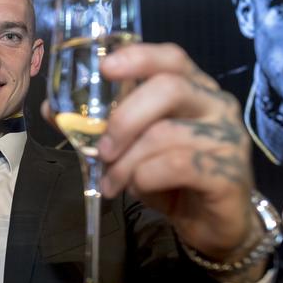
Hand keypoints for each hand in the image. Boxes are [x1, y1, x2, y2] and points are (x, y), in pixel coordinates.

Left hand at [94, 43, 261, 275]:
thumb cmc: (169, 177)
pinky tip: (138, 190)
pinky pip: (177, 165)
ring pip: (166, 133)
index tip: (105, 68)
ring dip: (127, 161)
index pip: (171, 58)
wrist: (211, 224)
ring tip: (111, 182)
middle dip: (124, 118)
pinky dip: (145, 178)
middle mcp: (215, 104)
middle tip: (102, 149)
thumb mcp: (131, 148)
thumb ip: (99, 127)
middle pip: (169, 88)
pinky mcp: (230, 172)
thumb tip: (53, 110)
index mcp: (193, 88)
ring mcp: (228, 136)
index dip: (138, 57)